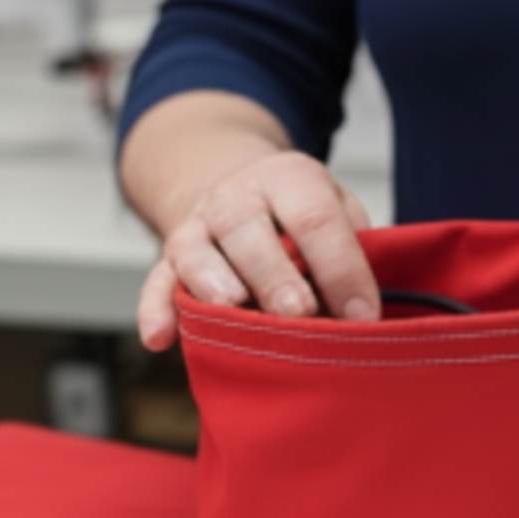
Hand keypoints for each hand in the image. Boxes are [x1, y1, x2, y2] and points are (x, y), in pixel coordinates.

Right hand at [137, 151, 379, 350]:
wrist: (241, 186)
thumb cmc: (302, 214)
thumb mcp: (338, 210)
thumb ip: (353, 250)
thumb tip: (364, 313)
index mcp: (291, 179)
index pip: (317, 220)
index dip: (342, 269)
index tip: (362, 316)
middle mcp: (238, 196)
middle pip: (249, 231)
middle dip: (275, 276)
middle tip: (299, 312)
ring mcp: (199, 225)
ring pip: (196, 251)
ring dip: (213, 284)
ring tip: (234, 309)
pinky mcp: (169, 256)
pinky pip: (156, 280)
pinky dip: (155, 308)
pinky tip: (160, 338)